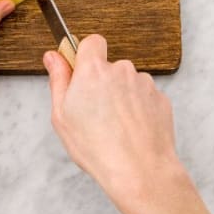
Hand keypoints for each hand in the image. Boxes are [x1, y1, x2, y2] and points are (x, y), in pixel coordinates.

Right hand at [44, 35, 213, 213]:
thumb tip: (53, 57)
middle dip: (102, 82)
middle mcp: (122, 70)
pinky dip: (138, 109)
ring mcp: (144, 84)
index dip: (86, 54)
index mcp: (94, 70)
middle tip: (94, 111)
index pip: (92, 41)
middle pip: (109, 66)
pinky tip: (130, 130)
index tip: (81, 70)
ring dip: (121, 96)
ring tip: (114, 126)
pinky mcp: (160, 99)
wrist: (141, 171)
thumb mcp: (62, 115)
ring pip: (128, 82)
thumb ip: (58, 79)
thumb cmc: (98, 147)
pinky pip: (144, 97)